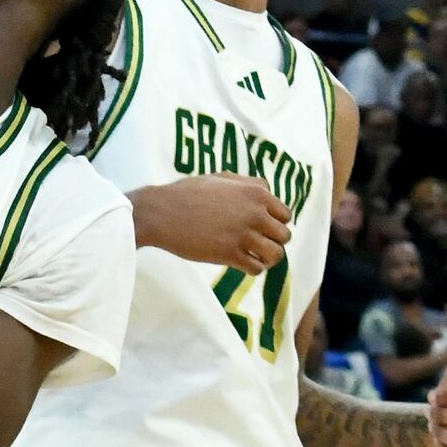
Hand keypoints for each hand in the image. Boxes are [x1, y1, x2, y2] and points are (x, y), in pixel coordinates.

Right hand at [129, 176, 293, 270]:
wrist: (160, 213)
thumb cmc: (186, 193)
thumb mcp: (220, 178)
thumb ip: (247, 183)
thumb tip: (268, 191)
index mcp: (255, 193)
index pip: (286, 214)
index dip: (276, 223)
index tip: (262, 228)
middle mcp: (255, 213)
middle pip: (284, 235)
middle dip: (272, 241)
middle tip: (256, 243)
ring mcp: (243, 235)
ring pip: (276, 255)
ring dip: (267, 258)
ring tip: (254, 256)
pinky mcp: (231, 254)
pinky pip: (257, 268)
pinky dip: (253, 268)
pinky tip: (241, 263)